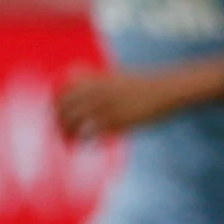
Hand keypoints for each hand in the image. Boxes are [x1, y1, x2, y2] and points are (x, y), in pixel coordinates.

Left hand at [54, 67, 192, 139]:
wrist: (167, 91)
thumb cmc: (145, 85)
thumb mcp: (121, 77)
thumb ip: (102, 81)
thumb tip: (92, 89)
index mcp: (98, 79)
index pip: (65, 90)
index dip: (56, 102)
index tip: (56, 113)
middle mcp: (99, 92)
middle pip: (66, 107)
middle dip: (59, 121)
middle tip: (61, 131)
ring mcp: (107, 107)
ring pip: (74, 121)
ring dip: (68, 133)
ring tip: (71, 142)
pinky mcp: (117, 122)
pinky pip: (91, 134)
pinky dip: (86, 141)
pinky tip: (88, 146)